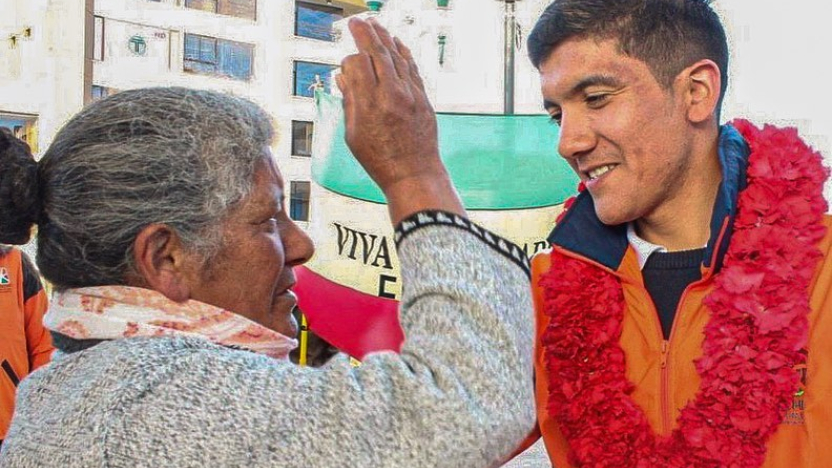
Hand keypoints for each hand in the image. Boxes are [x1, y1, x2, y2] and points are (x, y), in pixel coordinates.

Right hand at [337, 18, 464, 223]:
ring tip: (374, 24)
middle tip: (356, 21)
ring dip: (384, 37)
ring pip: (397, 56)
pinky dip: (403, 53)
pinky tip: (395, 43)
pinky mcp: (423, 98)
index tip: (346, 67)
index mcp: (369, 105)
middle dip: (365, 33)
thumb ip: (349, 101)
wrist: (414, 174)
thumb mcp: (353, 134)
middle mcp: (391, 95)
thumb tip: (342, 76)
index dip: (349, 60)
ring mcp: (410, 95)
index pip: (357, 64)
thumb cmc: (379, 159)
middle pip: (377, 52)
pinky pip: (412, 68)